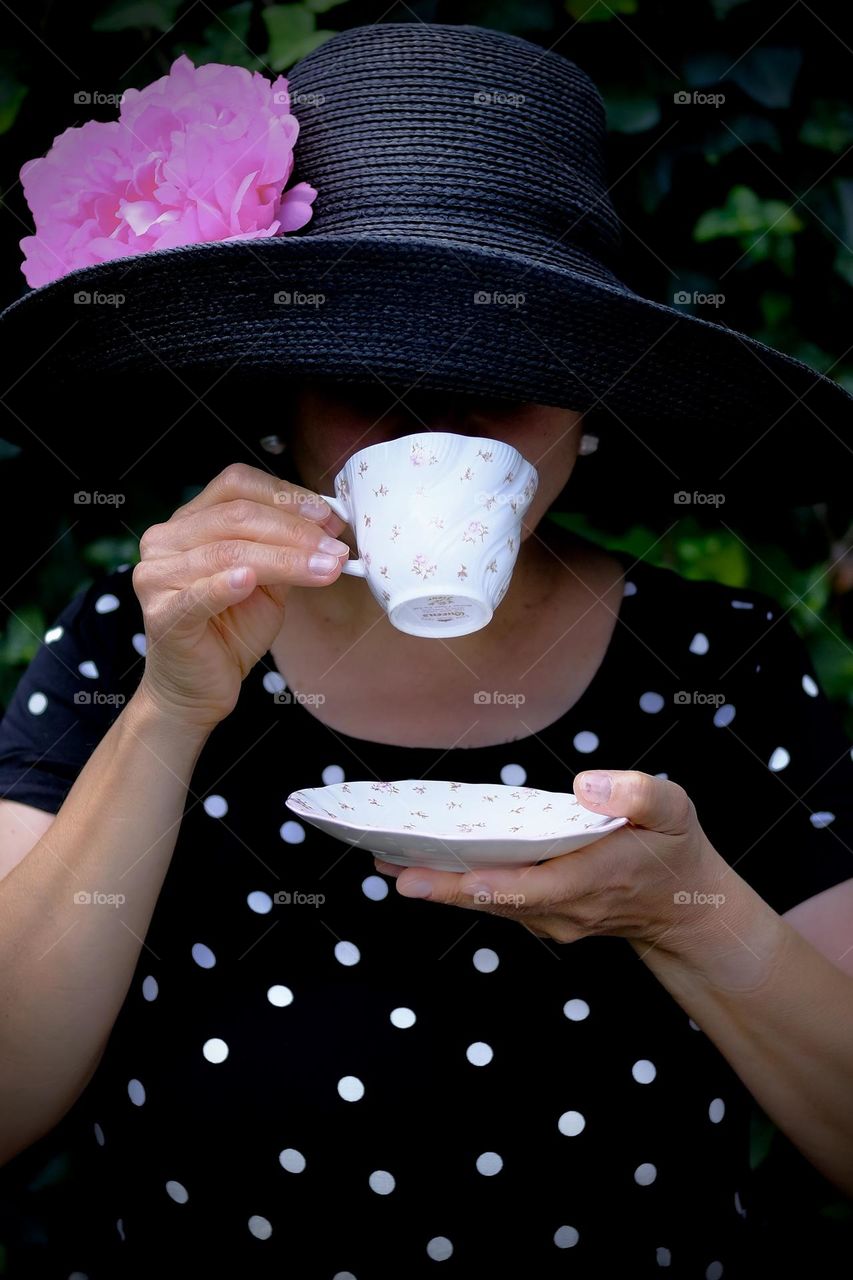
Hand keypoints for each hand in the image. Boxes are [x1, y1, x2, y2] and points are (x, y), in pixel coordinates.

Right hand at [133, 462, 349, 730]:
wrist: (199, 688)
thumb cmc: (230, 630)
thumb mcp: (268, 581)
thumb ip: (286, 549)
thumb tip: (330, 524)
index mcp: (190, 520)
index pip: (236, 485)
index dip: (286, 496)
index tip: (329, 517)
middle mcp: (166, 539)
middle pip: (236, 516)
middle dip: (295, 531)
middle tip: (336, 548)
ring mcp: (157, 576)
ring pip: (228, 552)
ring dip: (285, 558)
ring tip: (326, 568)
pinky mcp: (161, 614)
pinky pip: (198, 593)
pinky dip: (226, 584)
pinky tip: (252, 581)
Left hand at [374, 770, 730, 955]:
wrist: (685, 910)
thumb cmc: (676, 851)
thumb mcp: (675, 812)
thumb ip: (637, 795)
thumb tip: (584, 786)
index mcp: (592, 881)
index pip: (528, 888)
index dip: (482, 884)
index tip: (436, 877)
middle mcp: (564, 909)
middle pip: (494, 899)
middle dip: (440, 886)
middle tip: (386, 868)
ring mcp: (551, 918)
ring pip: (489, 903)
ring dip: (441, 885)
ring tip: (386, 861)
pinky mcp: (542, 913)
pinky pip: (496, 899)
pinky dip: (461, 884)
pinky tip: (426, 864)